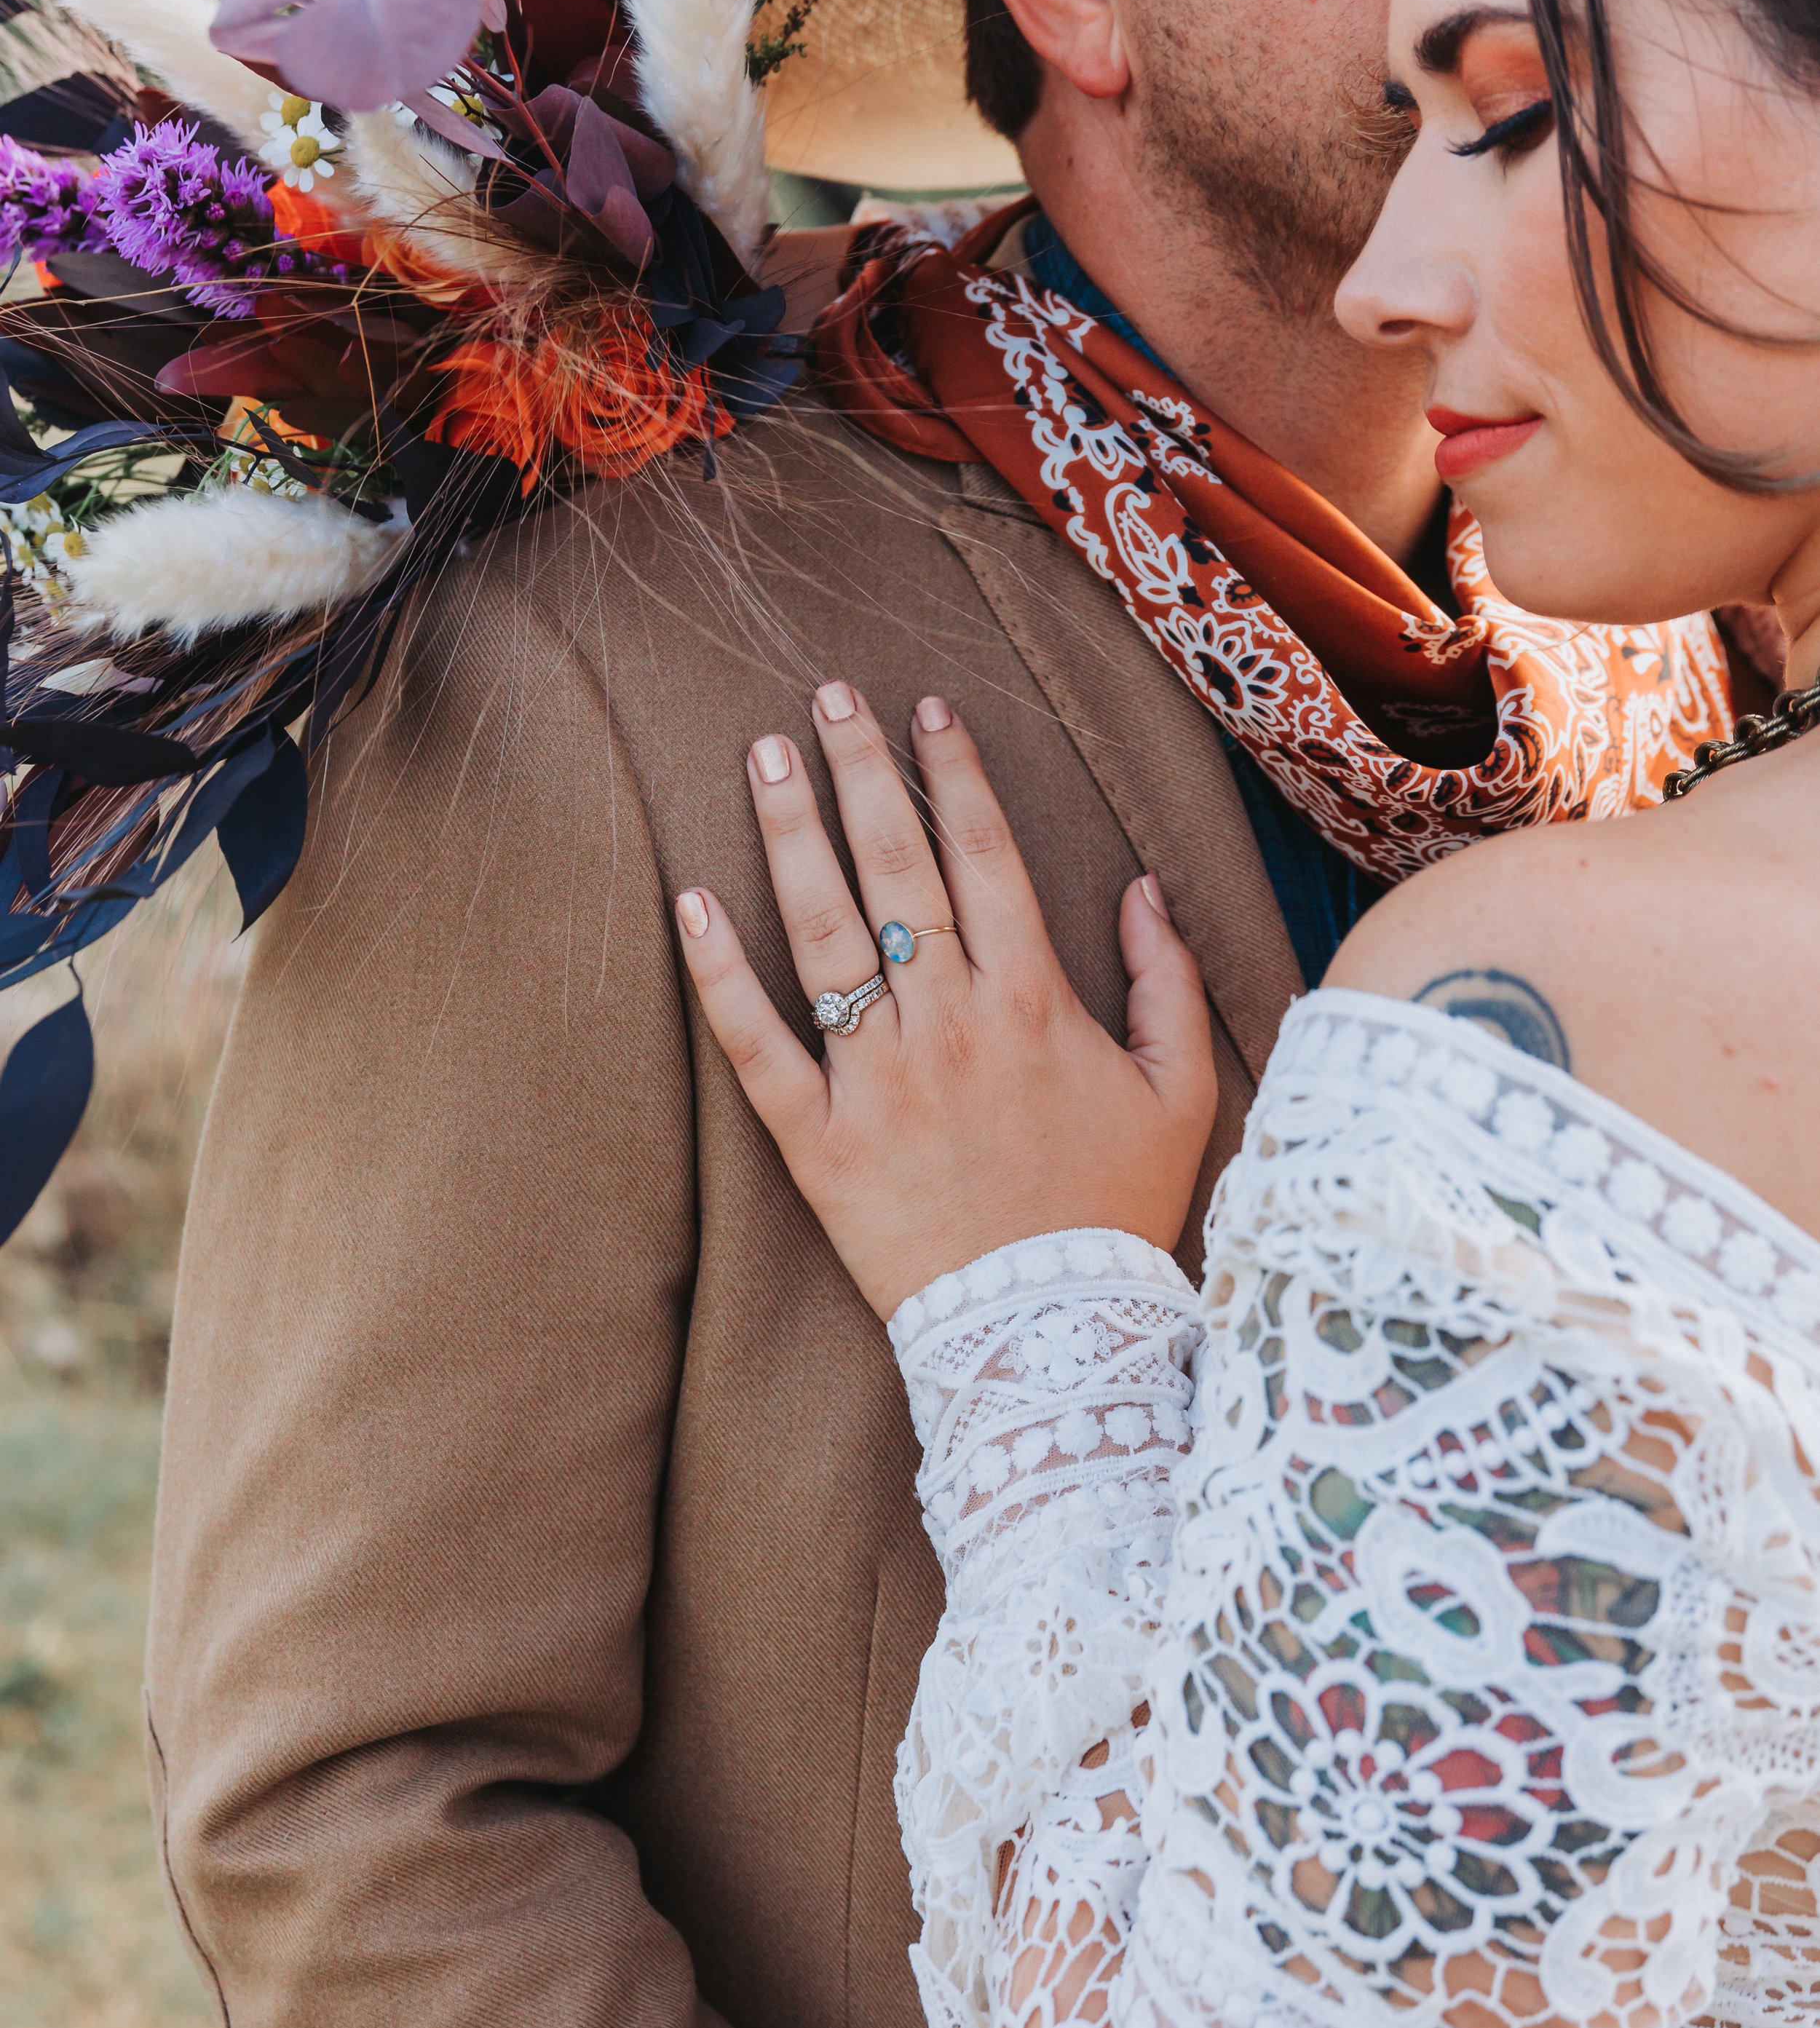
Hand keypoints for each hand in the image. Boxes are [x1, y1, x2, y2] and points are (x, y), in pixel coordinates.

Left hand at [675, 682, 1217, 1318]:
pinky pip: (758, 1046)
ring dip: (790, 835)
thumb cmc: (1113, 1209)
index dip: (954, 774)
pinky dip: (719, 975)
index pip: (985, 857)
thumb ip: (1166, 983)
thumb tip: (1143, 890)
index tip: (926, 710)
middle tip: (826, 695)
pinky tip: (689, 902)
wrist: (1050, 1333)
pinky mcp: (819, 1142)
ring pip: (824, 933)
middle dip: (861, 771)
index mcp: (1033, 1002)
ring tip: (762, 757)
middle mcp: (950, 1024)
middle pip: (897, 870)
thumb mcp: (1181, 1092)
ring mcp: (878, 1080)